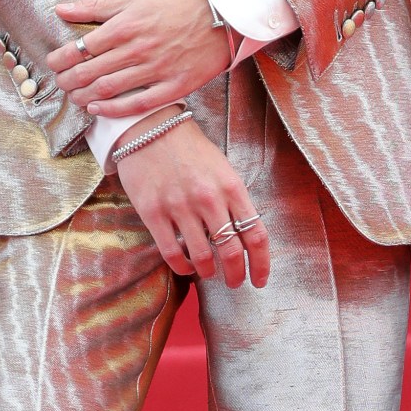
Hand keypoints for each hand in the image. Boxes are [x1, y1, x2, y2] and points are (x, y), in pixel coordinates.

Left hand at [50, 0, 229, 118]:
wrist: (221, 15)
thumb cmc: (176, 7)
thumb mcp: (134, 0)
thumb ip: (96, 6)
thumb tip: (60, 9)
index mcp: (125, 25)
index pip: (80, 47)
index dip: (60, 59)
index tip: (54, 64)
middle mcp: (137, 48)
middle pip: (89, 72)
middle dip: (67, 81)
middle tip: (61, 85)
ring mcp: (156, 69)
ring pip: (108, 90)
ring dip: (84, 97)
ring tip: (76, 98)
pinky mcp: (174, 86)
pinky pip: (137, 104)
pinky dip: (113, 110)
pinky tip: (98, 110)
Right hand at [116, 118, 269, 289]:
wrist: (150, 128)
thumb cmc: (190, 150)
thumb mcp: (222, 169)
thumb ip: (234, 201)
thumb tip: (243, 237)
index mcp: (231, 187)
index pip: (256, 235)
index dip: (261, 264)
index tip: (259, 279)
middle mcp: (209, 199)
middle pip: (231, 251)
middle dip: (235, 274)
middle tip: (234, 282)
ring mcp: (180, 206)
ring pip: (202, 257)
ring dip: (208, 272)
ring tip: (208, 273)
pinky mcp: (153, 212)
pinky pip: (172, 252)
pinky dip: (182, 267)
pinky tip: (186, 268)